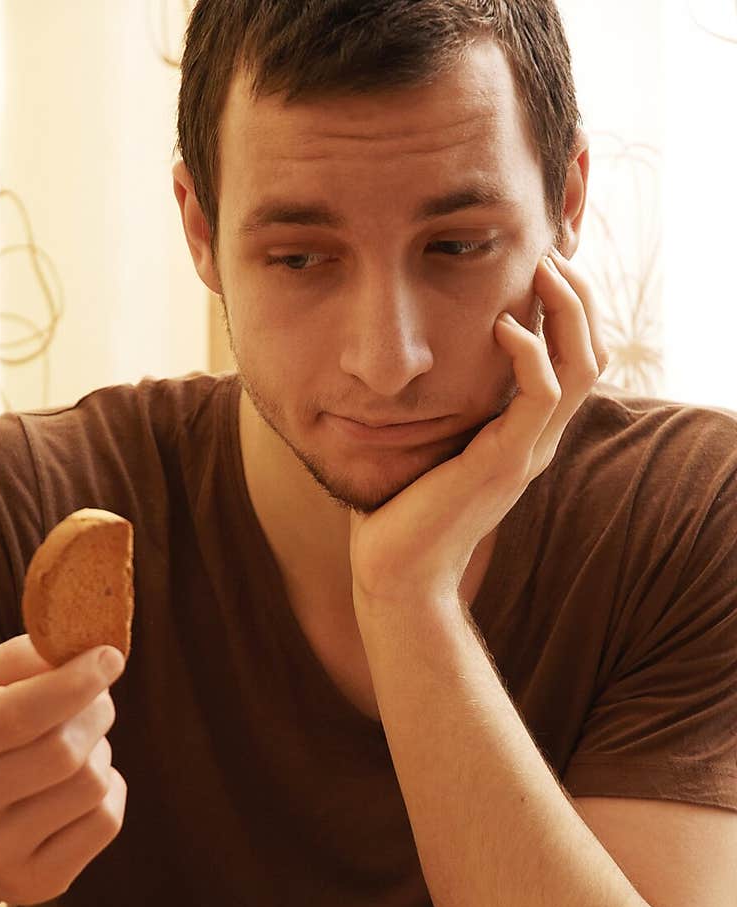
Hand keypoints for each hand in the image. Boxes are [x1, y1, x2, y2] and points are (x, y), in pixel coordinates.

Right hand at [0, 635, 126, 904]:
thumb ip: (18, 657)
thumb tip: (80, 650)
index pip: (17, 715)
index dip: (74, 682)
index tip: (109, 656)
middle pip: (63, 751)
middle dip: (96, 711)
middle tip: (97, 697)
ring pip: (91, 785)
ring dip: (101, 751)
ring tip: (78, 745)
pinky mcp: (33, 886)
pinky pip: (106, 822)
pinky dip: (110, 791)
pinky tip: (79, 786)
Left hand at [349, 249, 608, 606]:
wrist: (395, 573)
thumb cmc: (398, 512)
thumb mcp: (421, 442)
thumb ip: (433, 404)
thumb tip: (402, 360)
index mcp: (523, 435)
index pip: (572, 359)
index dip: (568, 309)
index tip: (540, 264)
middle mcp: (537, 441)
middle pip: (591, 353)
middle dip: (578, 297)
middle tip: (550, 252)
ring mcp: (528, 452)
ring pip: (582, 367)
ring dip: (568, 311)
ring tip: (542, 269)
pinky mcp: (507, 463)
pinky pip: (542, 395)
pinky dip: (531, 353)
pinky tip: (502, 326)